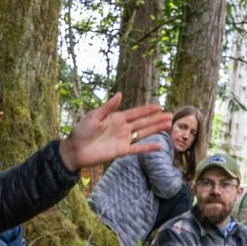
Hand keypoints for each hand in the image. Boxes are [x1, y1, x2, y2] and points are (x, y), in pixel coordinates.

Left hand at [57, 93, 171, 170]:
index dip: (147, 109)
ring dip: (156, 129)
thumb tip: (120, 94)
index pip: (136, 112)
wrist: (75, 150)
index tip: (159, 106)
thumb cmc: (82, 131)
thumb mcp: (94, 116)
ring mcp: (123, 139)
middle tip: (171, 115)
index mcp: (117, 117)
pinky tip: (159, 145)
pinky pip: (137, 148)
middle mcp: (122, 128)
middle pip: (143, 122)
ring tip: (169, 125)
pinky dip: (148, 147)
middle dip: (157, 118)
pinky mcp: (121, 151)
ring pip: (143, 133)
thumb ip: (108, 107)